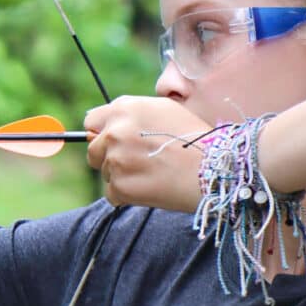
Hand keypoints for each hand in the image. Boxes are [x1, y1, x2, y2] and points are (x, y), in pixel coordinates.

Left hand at [84, 96, 210, 210]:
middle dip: (108, 158)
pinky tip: (151, 188)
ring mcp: (115, 160)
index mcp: (124, 109)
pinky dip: (127, 196)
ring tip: (152, 174)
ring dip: (121, 177)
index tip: (113, 143)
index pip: (91, 122)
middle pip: (93, 150)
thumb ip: (130, 115)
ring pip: (105, 173)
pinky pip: (112, 194)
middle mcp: (115, 132)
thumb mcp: (164, 110)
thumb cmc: (195, 139)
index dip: (102, 133)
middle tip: (137, 163)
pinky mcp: (120, 186)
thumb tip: (103, 128)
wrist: (214, 169)